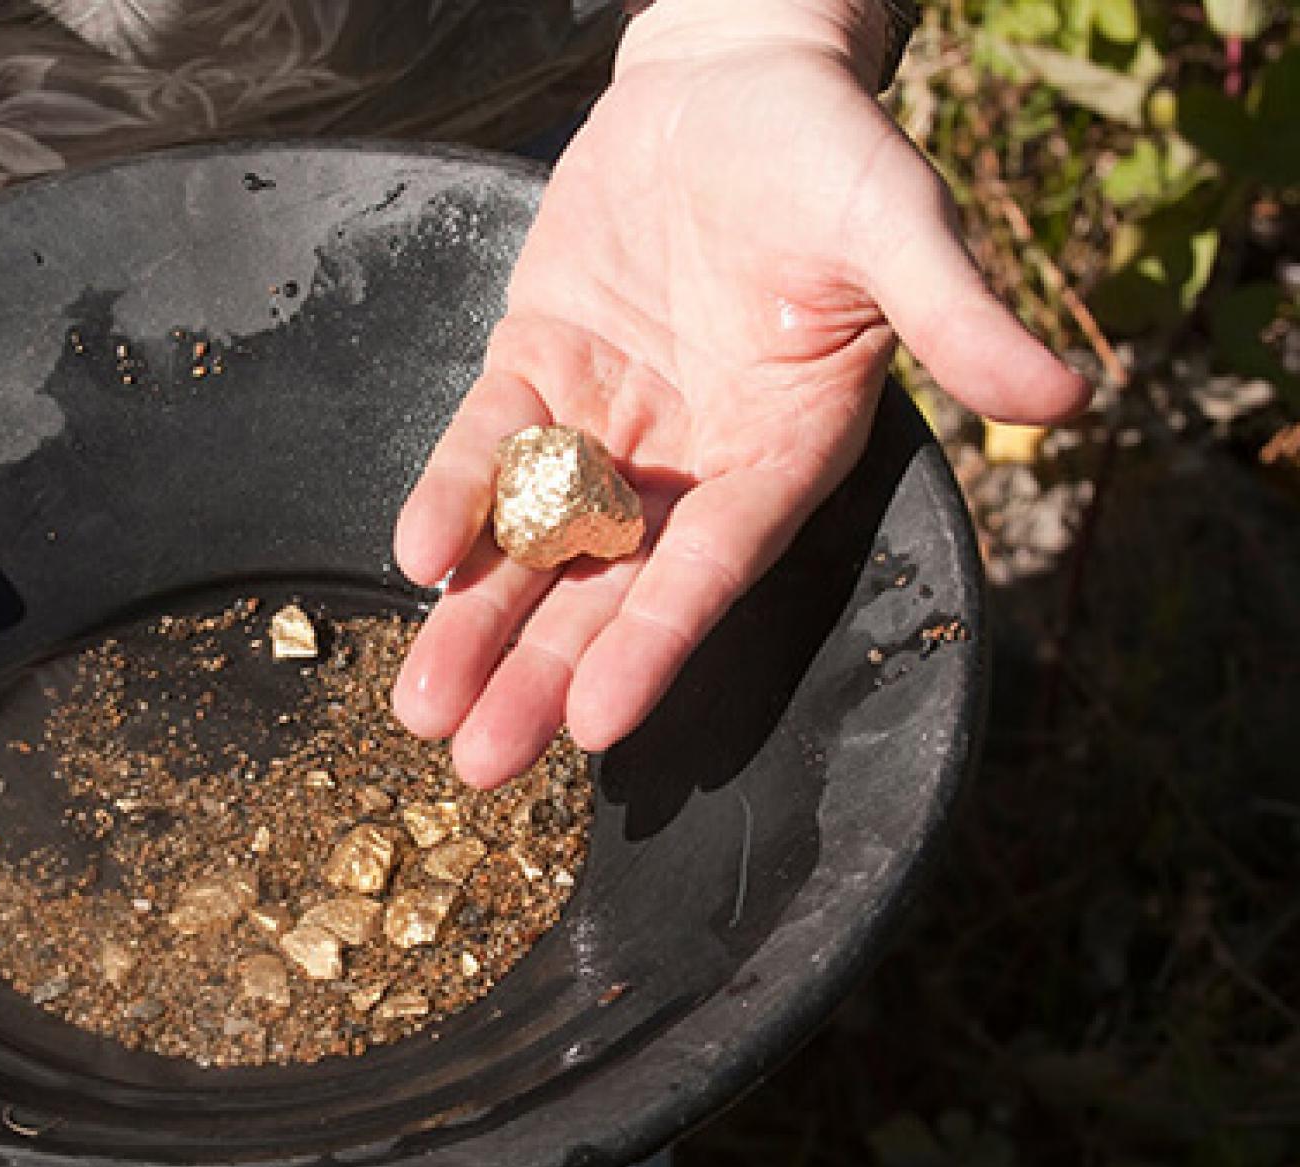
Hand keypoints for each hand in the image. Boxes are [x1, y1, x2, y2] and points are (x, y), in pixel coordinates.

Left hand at [391, 12, 1088, 787]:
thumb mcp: (897, 221)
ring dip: (479, 620)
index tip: (600, 722)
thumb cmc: (829, 150)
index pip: (715, 566)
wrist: (732, 81)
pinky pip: (489, 445)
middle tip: (479, 766)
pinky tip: (417, 556)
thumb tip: (1068, 397)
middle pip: (609, 587)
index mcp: (782, 451)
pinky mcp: (539, 366)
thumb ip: (957, 314)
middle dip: (542, 673)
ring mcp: (608, 420)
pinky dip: (454, 496)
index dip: (658, 641)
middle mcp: (690, 460)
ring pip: (534, 540)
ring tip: (425, 706)